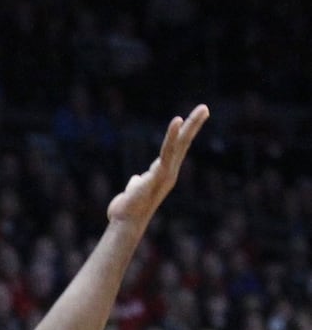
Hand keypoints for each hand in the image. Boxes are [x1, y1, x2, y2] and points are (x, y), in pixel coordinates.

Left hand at [107, 104, 208, 226]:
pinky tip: (177, 122)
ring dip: (188, 127)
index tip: (188, 117)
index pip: (176, 148)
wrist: (125, 222)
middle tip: (204, 107)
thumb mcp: (134, 189)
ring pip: (178, 145)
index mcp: (163, 172)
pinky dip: (172, 136)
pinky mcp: (159, 174)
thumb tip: (136, 180)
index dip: (182, 133)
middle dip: (194, 125)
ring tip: (198, 111)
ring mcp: (165, 173)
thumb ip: (137, 183)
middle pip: (183, 143)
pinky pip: (167, 151)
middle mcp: (169, 172)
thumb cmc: (128, 208)